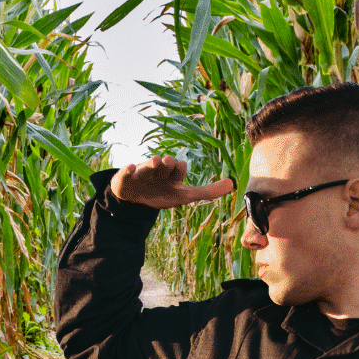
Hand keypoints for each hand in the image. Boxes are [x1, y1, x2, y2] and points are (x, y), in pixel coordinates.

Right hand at [110, 155, 233, 208]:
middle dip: (168, 164)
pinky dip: (127, 170)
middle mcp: (158, 172)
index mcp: (171, 175)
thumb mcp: (185, 196)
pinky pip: (125, 173)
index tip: (181, 167)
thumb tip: (232, 184)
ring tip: (156, 161)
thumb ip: (208, 191)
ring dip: (152, 163)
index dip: (180, 169)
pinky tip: (131, 168)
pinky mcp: (125, 179)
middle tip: (168, 162)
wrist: (135, 198)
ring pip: (148, 166)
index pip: (179, 168)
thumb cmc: (162, 194)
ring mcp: (142, 174)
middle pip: (165, 165)